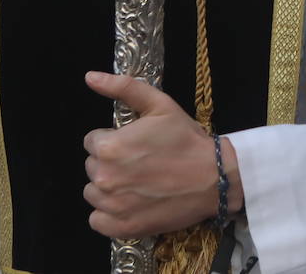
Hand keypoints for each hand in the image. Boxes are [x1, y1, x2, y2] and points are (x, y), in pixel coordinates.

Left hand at [82, 72, 240, 239]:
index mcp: (108, 147)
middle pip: (92, 167)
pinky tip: (132, 202)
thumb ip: (123, 87)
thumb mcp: (159, 105)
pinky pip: (98, 220)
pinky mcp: (121, 227)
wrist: (215, 178)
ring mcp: (112, 206)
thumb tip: (90, 77)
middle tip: (141, 162)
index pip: (92, 142)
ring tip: (139, 182)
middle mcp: (104, 178)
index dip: (114, 140)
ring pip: (94, 193)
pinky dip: (110, 214)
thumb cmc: (187, 140)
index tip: (136, 144)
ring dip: (110, 187)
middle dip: (111, 162)